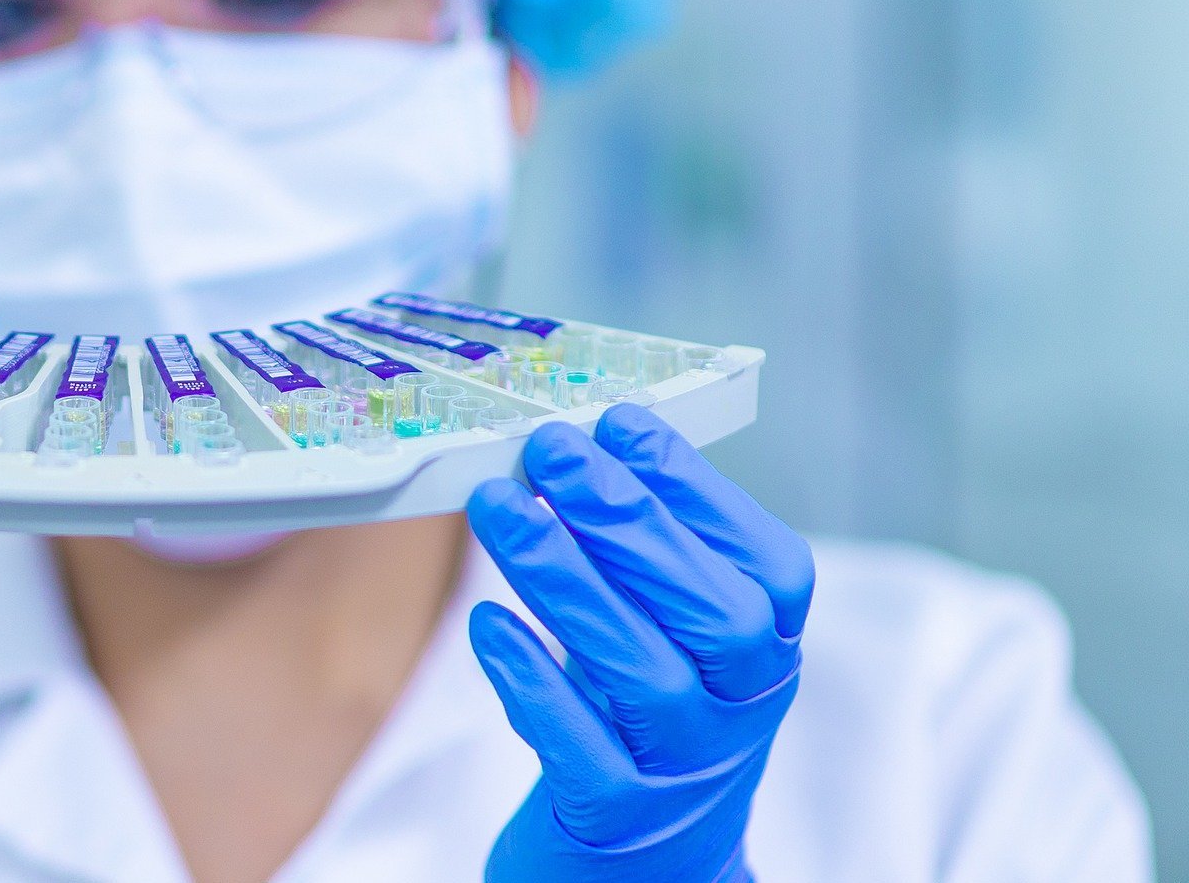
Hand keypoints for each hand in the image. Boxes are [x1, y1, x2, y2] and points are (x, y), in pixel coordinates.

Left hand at [467, 404, 813, 882]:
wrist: (644, 867)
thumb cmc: (644, 717)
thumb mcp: (670, 632)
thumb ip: (644, 554)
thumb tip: (581, 445)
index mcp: (770, 648)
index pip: (764, 563)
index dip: (694, 489)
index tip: (620, 422)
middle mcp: (745, 710)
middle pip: (710, 614)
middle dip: (628, 523)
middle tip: (550, 453)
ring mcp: (685, 769)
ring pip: (642, 673)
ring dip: (566, 581)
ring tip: (498, 510)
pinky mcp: (616, 817)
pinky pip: (579, 748)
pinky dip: (534, 680)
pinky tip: (490, 623)